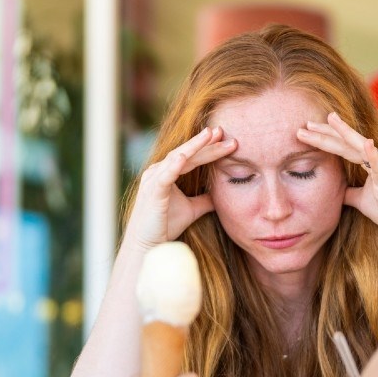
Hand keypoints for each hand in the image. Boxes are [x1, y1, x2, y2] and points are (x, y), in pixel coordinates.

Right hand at [124, 127, 237, 249]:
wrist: (148, 245)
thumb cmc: (166, 225)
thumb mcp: (192, 209)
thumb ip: (204, 199)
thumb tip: (219, 194)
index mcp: (167, 173)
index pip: (193, 157)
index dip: (210, 149)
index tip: (228, 141)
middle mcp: (159, 171)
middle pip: (187, 153)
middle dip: (206, 143)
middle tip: (223, 131)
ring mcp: (154, 179)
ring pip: (177, 158)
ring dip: (194, 146)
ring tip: (209, 135)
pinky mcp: (152, 191)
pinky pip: (164, 175)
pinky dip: (174, 165)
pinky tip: (185, 156)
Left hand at [297, 113, 377, 246]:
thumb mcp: (360, 199)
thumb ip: (348, 191)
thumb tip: (336, 190)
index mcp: (370, 161)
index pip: (343, 145)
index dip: (325, 137)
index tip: (307, 130)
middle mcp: (377, 158)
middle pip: (347, 141)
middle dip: (326, 132)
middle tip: (307, 124)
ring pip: (359, 146)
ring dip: (343, 133)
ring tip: (330, 119)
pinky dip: (372, 153)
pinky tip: (365, 143)